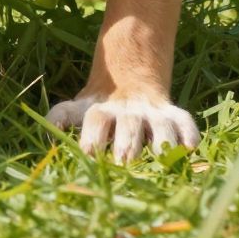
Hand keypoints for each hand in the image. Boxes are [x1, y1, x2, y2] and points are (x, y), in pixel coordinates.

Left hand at [47, 90, 200, 162]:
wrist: (131, 78)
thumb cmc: (99, 108)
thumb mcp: (77, 108)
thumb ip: (61, 116)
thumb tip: (48, 129)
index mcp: (102, 111)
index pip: (95, 121)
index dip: (92, 136)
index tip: (88, 153)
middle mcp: (129, 113)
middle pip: (128, 125)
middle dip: (127, 142)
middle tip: (124, 159)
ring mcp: (153, 114)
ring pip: (160, 125)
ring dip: (161, 140)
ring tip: (161, 155)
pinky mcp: (174, 116)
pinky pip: (185, 122)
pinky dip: (189, 133)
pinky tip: (190, 148)